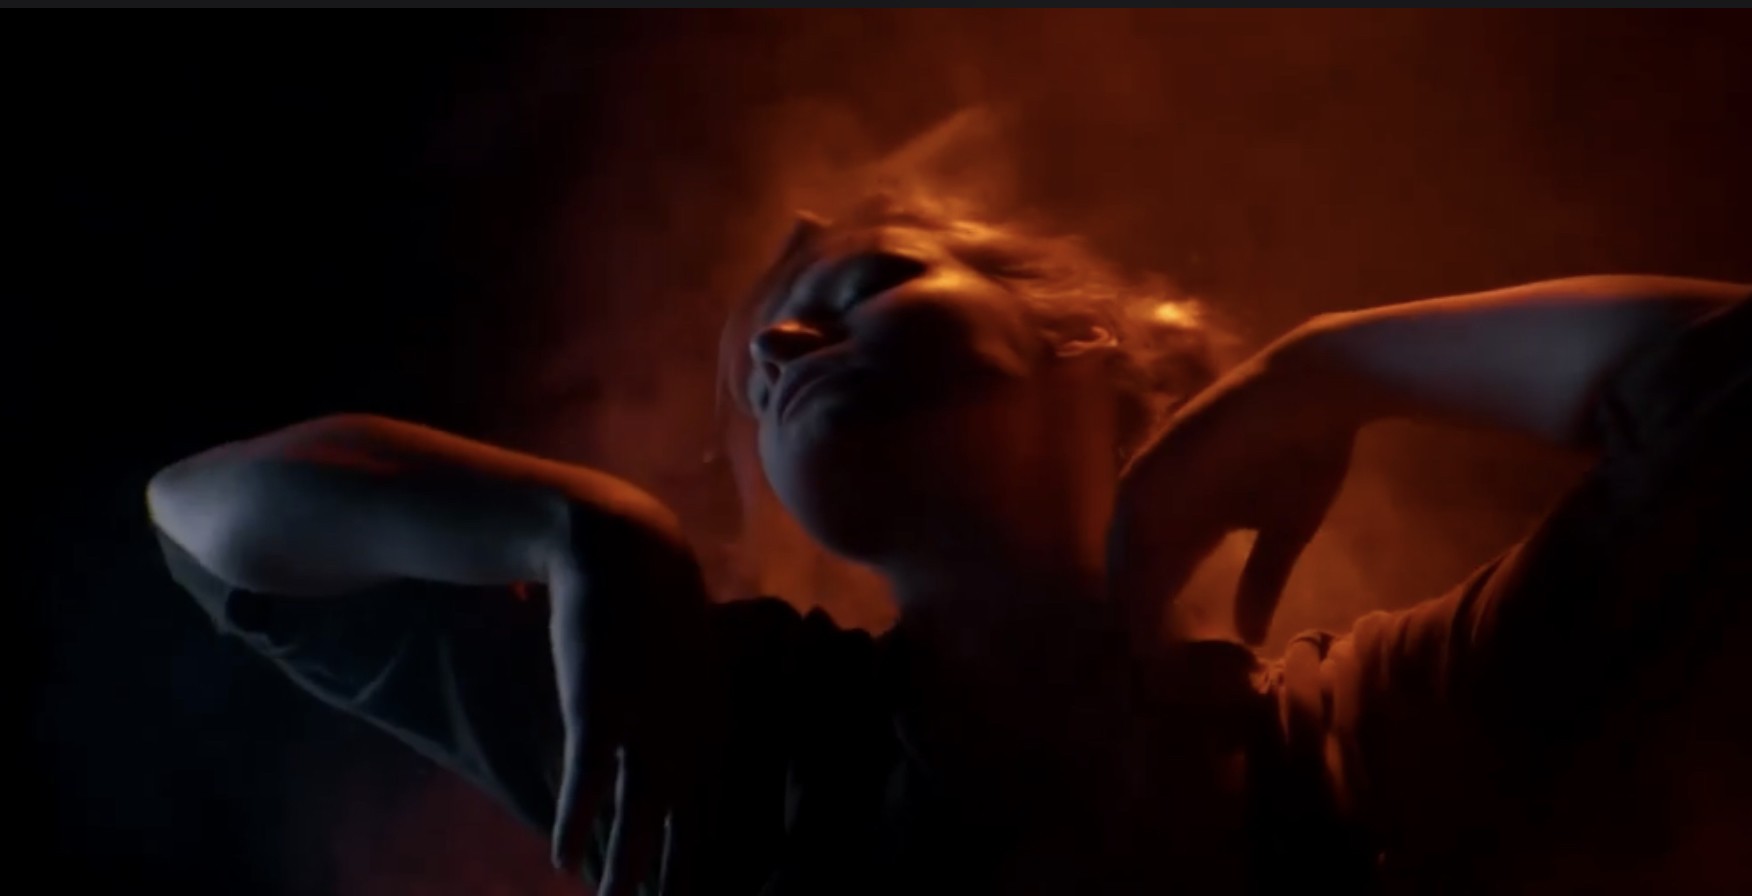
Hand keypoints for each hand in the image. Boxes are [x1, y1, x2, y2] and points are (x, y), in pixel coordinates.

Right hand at [546, 501, 710, 895]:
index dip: (712, 854)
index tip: (706, 892)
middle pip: (687, 822)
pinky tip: (561, 858)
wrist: (624, 548)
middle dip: (679, 876)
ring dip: (624, 867)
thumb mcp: (690, 658)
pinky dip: (576, 822)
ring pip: (638, 815)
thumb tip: (685, 741)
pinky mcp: (599, 709)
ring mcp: (647, 722)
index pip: (719, 807)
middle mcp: (689, 730)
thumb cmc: (654, 602)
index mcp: (715, 720)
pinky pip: (588, 782)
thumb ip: (691, 704)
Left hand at [1107, 343, 1357, 646]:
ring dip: (1130, 590)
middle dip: (1136, 612)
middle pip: (1136, 564)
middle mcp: (1164, 494)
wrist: (1318, 389)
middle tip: (1138, 666)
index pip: (1160, 572)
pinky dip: (1137, 556)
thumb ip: (1262, 579)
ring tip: (1135, 639)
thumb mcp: (1286, 530)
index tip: (1160, 662)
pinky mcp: (1161, 456)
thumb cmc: (1306, 454)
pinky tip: (1139, 593)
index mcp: (1190, 512)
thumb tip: (1251, 636)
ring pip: (1130, 544)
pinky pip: (1137, 516)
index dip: (1158, 613)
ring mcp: (1158, 474)